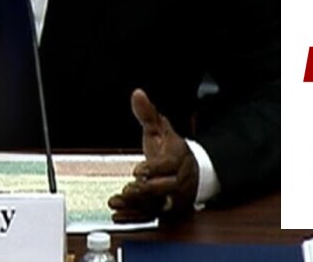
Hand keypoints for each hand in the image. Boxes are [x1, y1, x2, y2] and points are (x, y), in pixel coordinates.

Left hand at [108, 89, 198, 222]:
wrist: (195, 171)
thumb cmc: (173, 150)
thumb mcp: (161, 129)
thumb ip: (148, 113)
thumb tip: (137, 94)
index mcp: (178, 158)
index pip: (168, 165)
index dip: (154, 168)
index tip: (139, 171)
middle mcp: (178, 180)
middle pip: (165, 188)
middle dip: (146, 189)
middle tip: (129, 188)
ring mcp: (172, 197)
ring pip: (156, 204)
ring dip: (136, 206)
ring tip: (117, 202)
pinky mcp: (165, 210)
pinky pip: (150, 217)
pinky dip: (134, 218)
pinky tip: (118, 215)